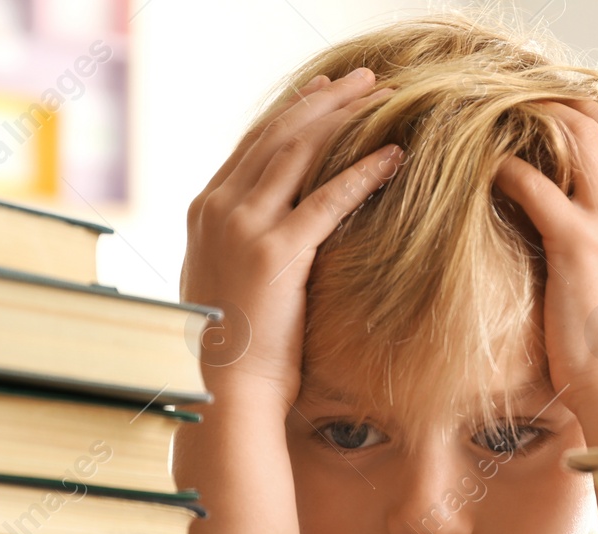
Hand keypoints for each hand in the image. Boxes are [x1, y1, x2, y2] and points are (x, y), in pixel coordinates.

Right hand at [180, 68, 402, 404]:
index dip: (294, 112)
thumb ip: (239, 243)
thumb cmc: (234, 348)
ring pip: (300, 152)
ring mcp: (244, 227)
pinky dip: (363, 172)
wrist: (227, 389)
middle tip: (363, 81)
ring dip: (345, 118)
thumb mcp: (223, 280)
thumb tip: (267, 228)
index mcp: (204, 211)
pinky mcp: (277, 252)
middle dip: (324, 100)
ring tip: (383, 99)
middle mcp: (219, 209)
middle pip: (278, 134)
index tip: (326, 91)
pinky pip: (327, 198)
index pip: (253, 144)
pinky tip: (394, 155)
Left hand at [494, 100, 597, 446]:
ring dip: (531, 117)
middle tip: (507, 107)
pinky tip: (479, 173)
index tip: (537, 133)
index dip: (579, 132)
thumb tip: (585, 261)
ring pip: (577, 130)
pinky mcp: (579, 241)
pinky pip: (532, 181)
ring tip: (489, 121)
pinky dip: (502, 167)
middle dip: (554, 103)